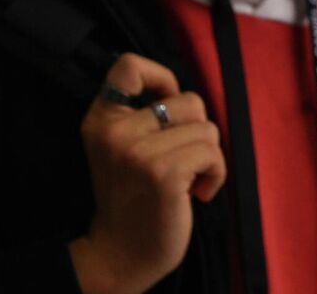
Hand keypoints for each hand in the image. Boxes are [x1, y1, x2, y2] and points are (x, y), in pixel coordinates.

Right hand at [67, 54, 224, 293]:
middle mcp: (114, 131)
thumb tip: (179, 90)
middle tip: (181, 159)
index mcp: (101, 119)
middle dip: (197, 129)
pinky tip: (197, 193)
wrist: (123, 252)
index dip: (162, 78)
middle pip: (188, 99)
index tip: (167, 107)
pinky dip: (216, 174)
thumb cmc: (136, 197)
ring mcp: (138, 152)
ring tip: (188, 179)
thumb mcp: (123, 147)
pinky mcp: (163, 172)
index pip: (129, 65)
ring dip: (208, 156)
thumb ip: (143, 115)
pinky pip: (212, 152)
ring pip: (206, 127)